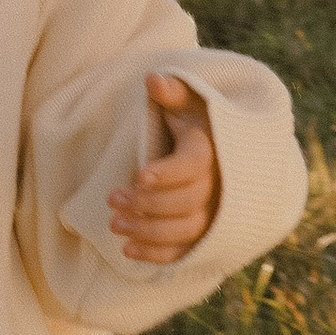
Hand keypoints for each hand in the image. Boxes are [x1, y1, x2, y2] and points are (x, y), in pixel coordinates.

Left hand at [109, 74, 221, 264]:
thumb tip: (152, 79)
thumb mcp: (188, 102)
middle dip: (148, 204)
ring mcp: (214, 213)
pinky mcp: (205, 234)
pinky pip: (186, 251)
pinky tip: (128, 250)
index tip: (140, 175)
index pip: (194, 164)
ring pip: (187, 229)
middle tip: (112, 199)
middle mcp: (217, 185)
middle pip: (187, 201)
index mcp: (210, 150)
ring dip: (149, 231)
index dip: (169, 173)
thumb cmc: (196, 123)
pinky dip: (158, 255)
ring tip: (114, 224)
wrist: (223, 153)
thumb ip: (172, 91)